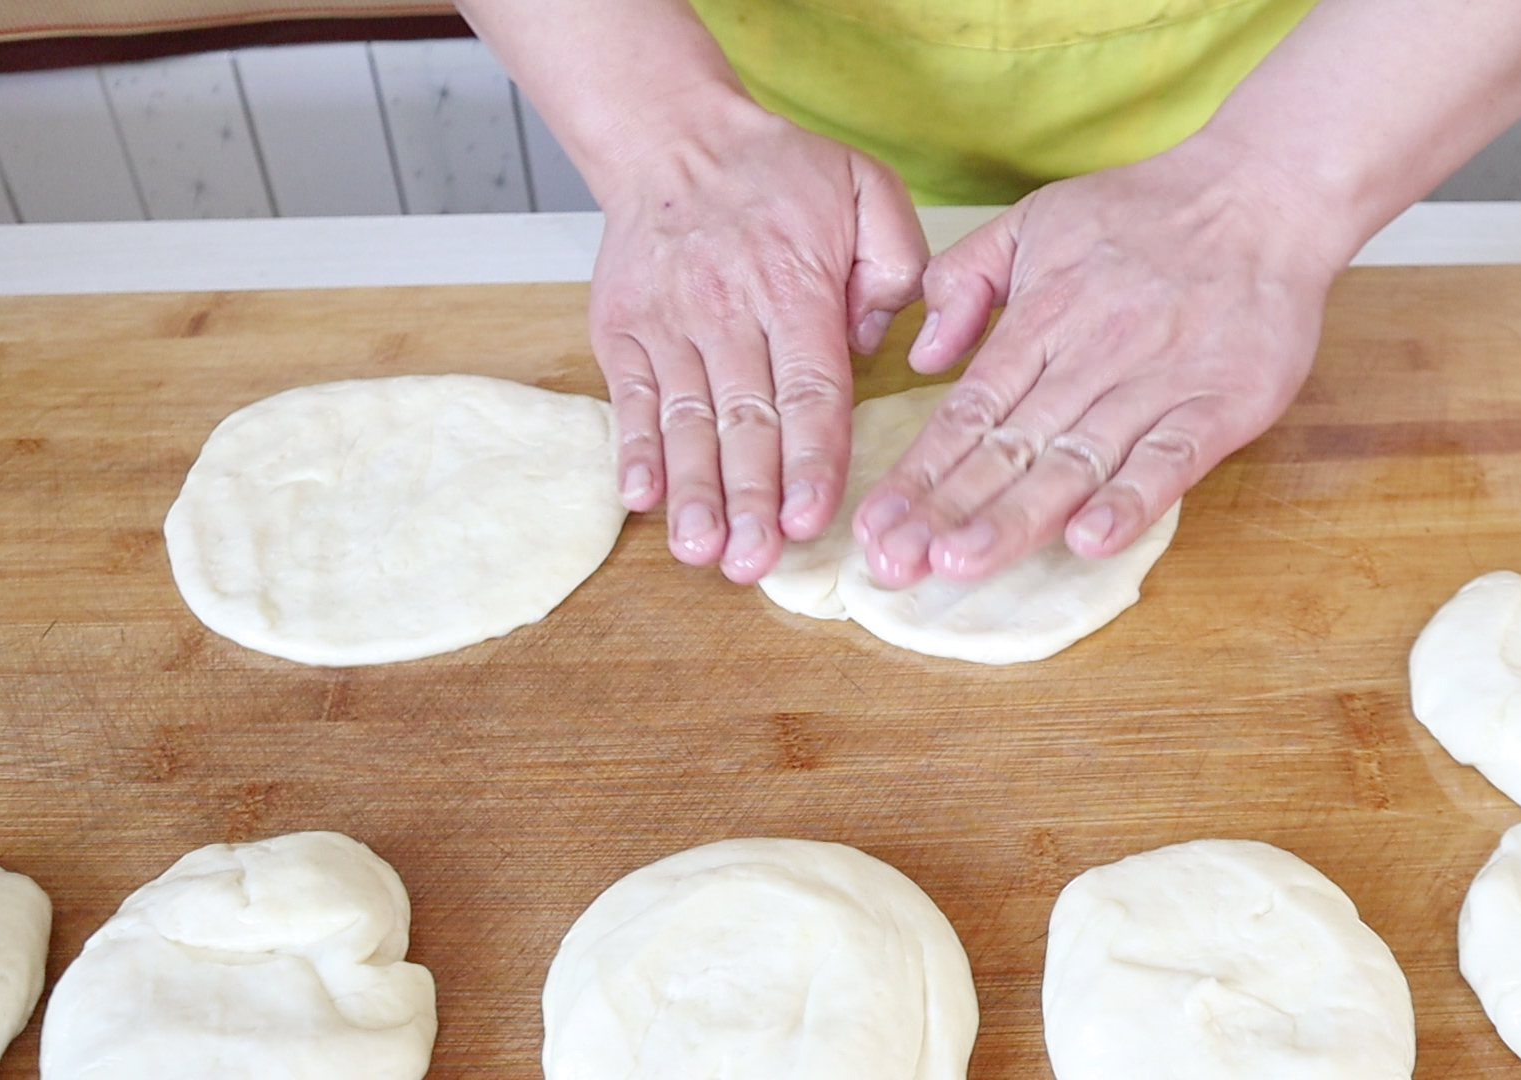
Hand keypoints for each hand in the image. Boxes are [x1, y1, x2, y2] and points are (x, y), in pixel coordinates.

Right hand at [590, 89, 925, 582]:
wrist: (674, 138)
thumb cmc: (781, 175)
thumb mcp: (866, 189)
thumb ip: (895, 261)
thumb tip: (876, 344)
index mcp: (794, 288)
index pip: (810, 390)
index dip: (809, 460)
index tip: (811, 517)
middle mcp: (728, 312)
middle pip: (745, 421)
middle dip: (750, 498)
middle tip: (755, 562)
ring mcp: (670, 324)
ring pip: (685, 421)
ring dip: (693, 491)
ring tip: (701, 551)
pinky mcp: (624, 330)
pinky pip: (630, 399)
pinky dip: (632, 450)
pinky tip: (640, 500)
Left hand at [851, 140, 1344, 586]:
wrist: (1264, 189)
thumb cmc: (1146, 211)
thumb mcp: (1036, 218)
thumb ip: (965, 278)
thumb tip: (919, 355)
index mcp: (1041, 319)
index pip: (968, 412)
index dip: (920, 473)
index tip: (874, 527)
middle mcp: (1091, 357)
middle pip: (1008, 448)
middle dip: (945, 511)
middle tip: (893, 564)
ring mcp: (1158, 382)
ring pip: (1075, 461)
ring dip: (1016, 516)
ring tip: (961, 562)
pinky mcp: (1222, 401)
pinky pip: (1172, 457)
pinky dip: (1133, 499)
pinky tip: (1089, 539)